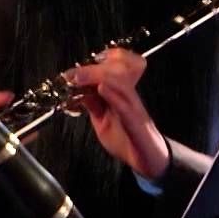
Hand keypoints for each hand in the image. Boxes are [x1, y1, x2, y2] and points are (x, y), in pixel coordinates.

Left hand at [69, 49, 170, 180]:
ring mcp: (134, 109)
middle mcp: (130, 98)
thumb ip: (92, 105)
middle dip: (92, 68)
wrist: (146, 159)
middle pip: (118, 71)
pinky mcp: (136, 125)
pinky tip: (102, 89)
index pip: (117, 67)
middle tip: (72, 73)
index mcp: (122, 94)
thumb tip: (77, 91)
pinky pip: (126, 107)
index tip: (82, 62)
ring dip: (99, 77)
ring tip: (80, 77)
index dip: (104, 58)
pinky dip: (113, 96)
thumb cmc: (127, 138)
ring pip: (122, 84)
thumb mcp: (102, 120)